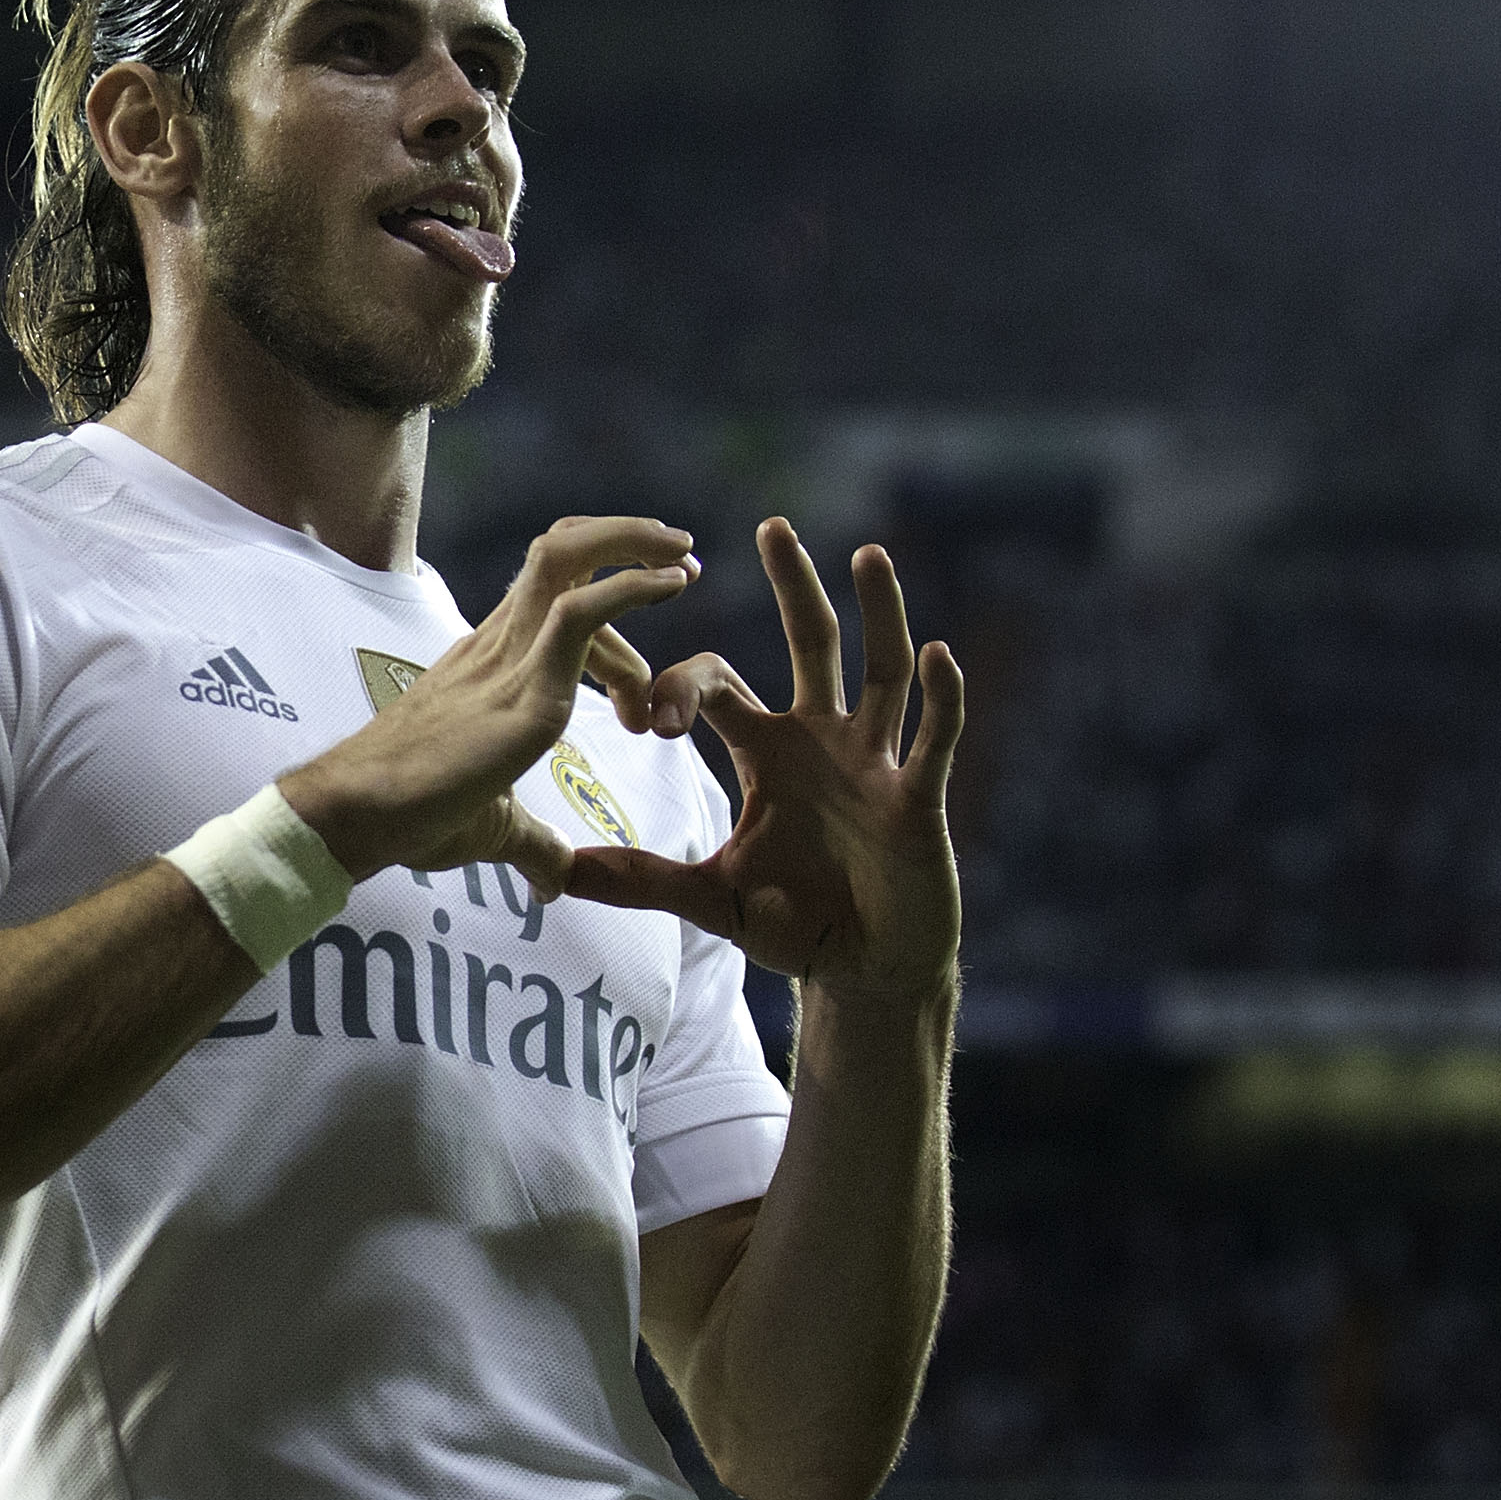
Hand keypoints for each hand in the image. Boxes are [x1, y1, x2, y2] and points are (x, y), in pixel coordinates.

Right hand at [281, 516, 698, 899]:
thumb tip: (557, 878)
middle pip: (558, 551)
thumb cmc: (407, 817)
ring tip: (683, 566)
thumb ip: (532, 841)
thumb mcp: (491, 824)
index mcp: (488, 661)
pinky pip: (580, 614)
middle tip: (682, 561)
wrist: (352, 816)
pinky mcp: (523, 692)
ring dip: (635, 548)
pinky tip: (670, 586)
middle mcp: (497, 643)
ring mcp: (508, 660)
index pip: (548, 591)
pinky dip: (632, 588)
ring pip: (568, 560)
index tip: (650, 645)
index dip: (606, 593)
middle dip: (626, 541)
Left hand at [568, 519, 964, 1001]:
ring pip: (881, 671)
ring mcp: (875, 762)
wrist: (862, 973)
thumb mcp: (709, 898)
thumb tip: (561, 873)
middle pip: (811, 644)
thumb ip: (642, 879)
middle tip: (772, 526)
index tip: (649, 720)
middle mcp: (822, 739)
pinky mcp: (918, 798)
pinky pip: (933, 737)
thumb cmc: (792, 925)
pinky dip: (940, 696)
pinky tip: (937, 651)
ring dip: (879, 614)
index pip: (719, 685)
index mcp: (765, 751)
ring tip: (868, 555)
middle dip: (794, 586)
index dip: (681, 687)